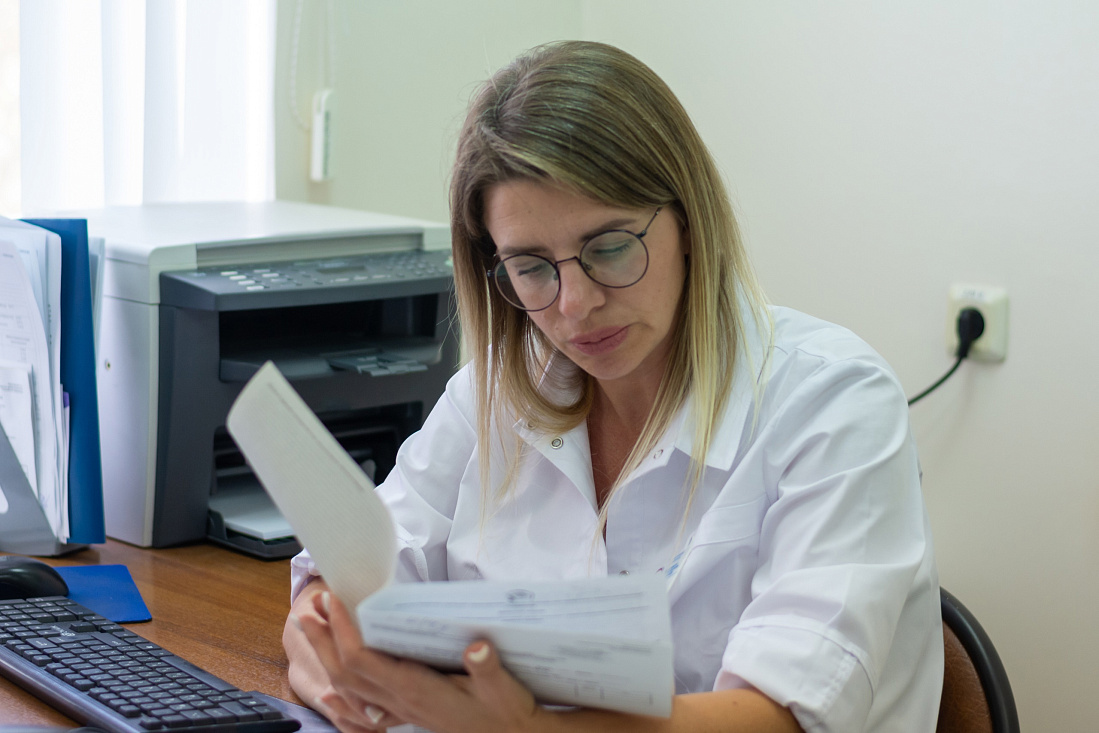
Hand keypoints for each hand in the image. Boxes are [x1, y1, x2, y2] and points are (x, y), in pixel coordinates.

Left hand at [293, 590, 548, 732]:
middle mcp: (401, 701)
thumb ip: (488, 668)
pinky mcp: (407, 711)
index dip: (344, 631)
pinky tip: (331, 688)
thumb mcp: (504, 688)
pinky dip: (341, 693)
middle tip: (308, 610)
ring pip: (349, 686)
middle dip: (324, 640)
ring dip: (328, 657)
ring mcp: (401, 709)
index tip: (336, 601)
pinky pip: (362, 704)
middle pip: (345, 672)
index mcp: (417, 690)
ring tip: (316, 628)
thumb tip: (476, 648)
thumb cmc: (507, 711)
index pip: (364, 660)